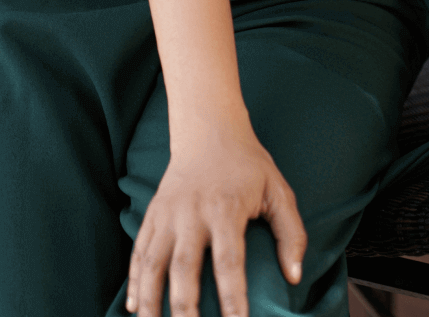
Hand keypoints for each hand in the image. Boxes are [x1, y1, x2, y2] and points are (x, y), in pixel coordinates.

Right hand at [126, 115, 306, 316]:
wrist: (209, 129)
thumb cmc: (248, 165)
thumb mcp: (278, 190)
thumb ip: (291, 233)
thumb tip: (294, 275)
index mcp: (226, 208)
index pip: (229, 261)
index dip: (232, 297)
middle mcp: (192, 212)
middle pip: (183, 267)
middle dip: (184, 308)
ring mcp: (168, 213)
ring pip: (153, 262)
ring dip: (151, 300)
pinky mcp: (153, 213)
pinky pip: (139, 251)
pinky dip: (133, 280)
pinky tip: (134, 307)